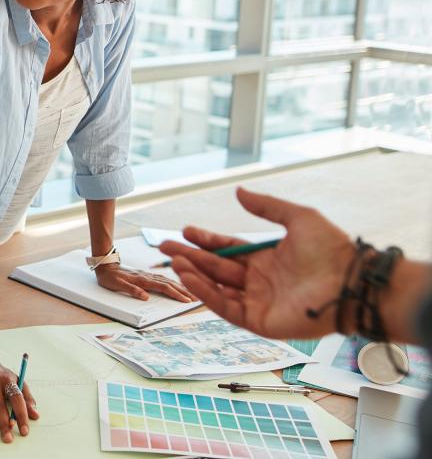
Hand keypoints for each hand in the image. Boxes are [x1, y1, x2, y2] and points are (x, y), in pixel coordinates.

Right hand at [0, 358, 37, 441]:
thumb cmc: (1, 375)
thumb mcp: (17, 381)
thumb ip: (27, 398)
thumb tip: (35, 415)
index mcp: (8, 381)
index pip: (17, 399)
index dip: (21, 414)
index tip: (24, 430)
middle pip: (0, 405)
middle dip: (4, 423)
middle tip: (7, 438)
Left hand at [94, 263, 195, 301]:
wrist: (105, 265)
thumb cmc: (109, 277)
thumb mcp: (116, 285)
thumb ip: (131, 290)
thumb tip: (145, 297)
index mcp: (142, 280)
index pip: (163, 288)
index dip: (176, 294)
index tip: (187, 301)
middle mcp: (147, 276)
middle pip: (169, 283)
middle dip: (184, 290)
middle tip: (196, 298)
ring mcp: (147, 274)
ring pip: (167, 280)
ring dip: (180, 286)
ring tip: (191, 292)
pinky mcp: (146, 274)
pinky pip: (162, 279)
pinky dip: (172, 282)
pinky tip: (177, 284)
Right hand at [159, 187, 356, 339]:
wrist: (351, 282)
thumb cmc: (331, 250)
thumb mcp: (298, 218)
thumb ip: (266, 207)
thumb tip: (239, 192)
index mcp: (266, 259)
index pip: (228, 249)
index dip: (206, 240)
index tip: (187, 230)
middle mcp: (259, 281)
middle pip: (215, 268)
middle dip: (189, 256)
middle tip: (163, 244)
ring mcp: (258, 302)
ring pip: (216, 288)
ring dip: (193, 274)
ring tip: (174, 260)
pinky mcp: (260, 321)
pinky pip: (226, 308)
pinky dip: (206, 294)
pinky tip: (191, 278)